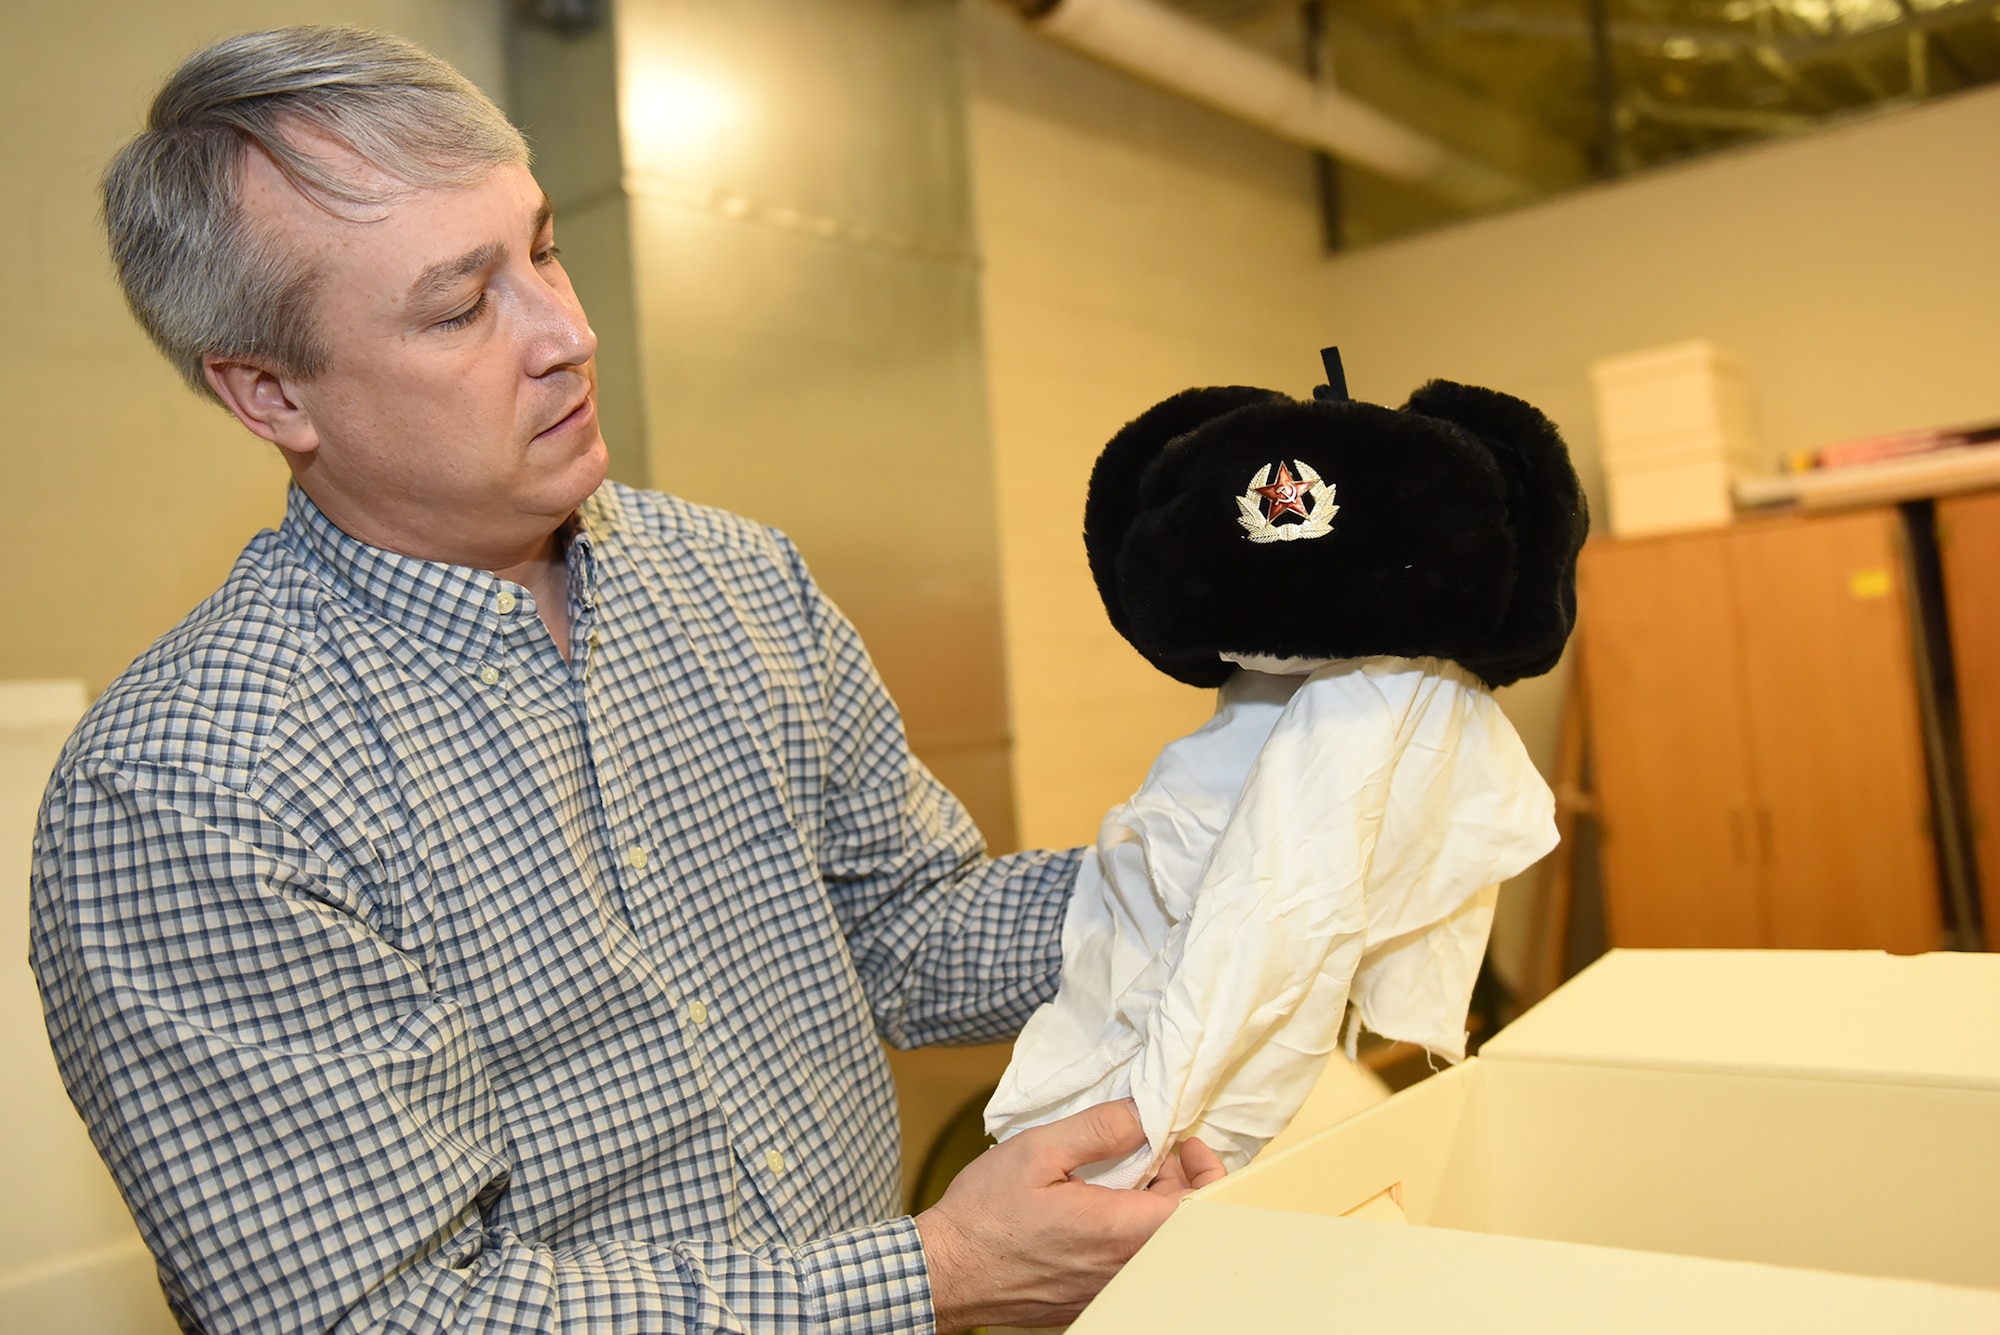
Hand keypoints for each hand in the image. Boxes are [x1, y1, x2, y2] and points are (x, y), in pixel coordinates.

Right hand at [914, 1100, 1225, 1331]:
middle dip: (1177, 1182)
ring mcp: (1107, 1290)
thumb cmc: (984, 1214)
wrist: (942, 1272)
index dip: (1207, 1172)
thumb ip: (1100, 1128)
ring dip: (1151, 1206)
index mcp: (1119, 1233)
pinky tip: (1097, 1209)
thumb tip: (1145, 1111)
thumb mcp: (1039, 1150)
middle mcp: (1122, 1270)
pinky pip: (1128, 1263)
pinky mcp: (1088, 1299)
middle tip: (1150, 1149)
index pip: (1200, 1211)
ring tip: (1120, 1174)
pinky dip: (1127, 1231)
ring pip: (1155, 1245)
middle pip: (1182, 1227)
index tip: (1185, 1144)